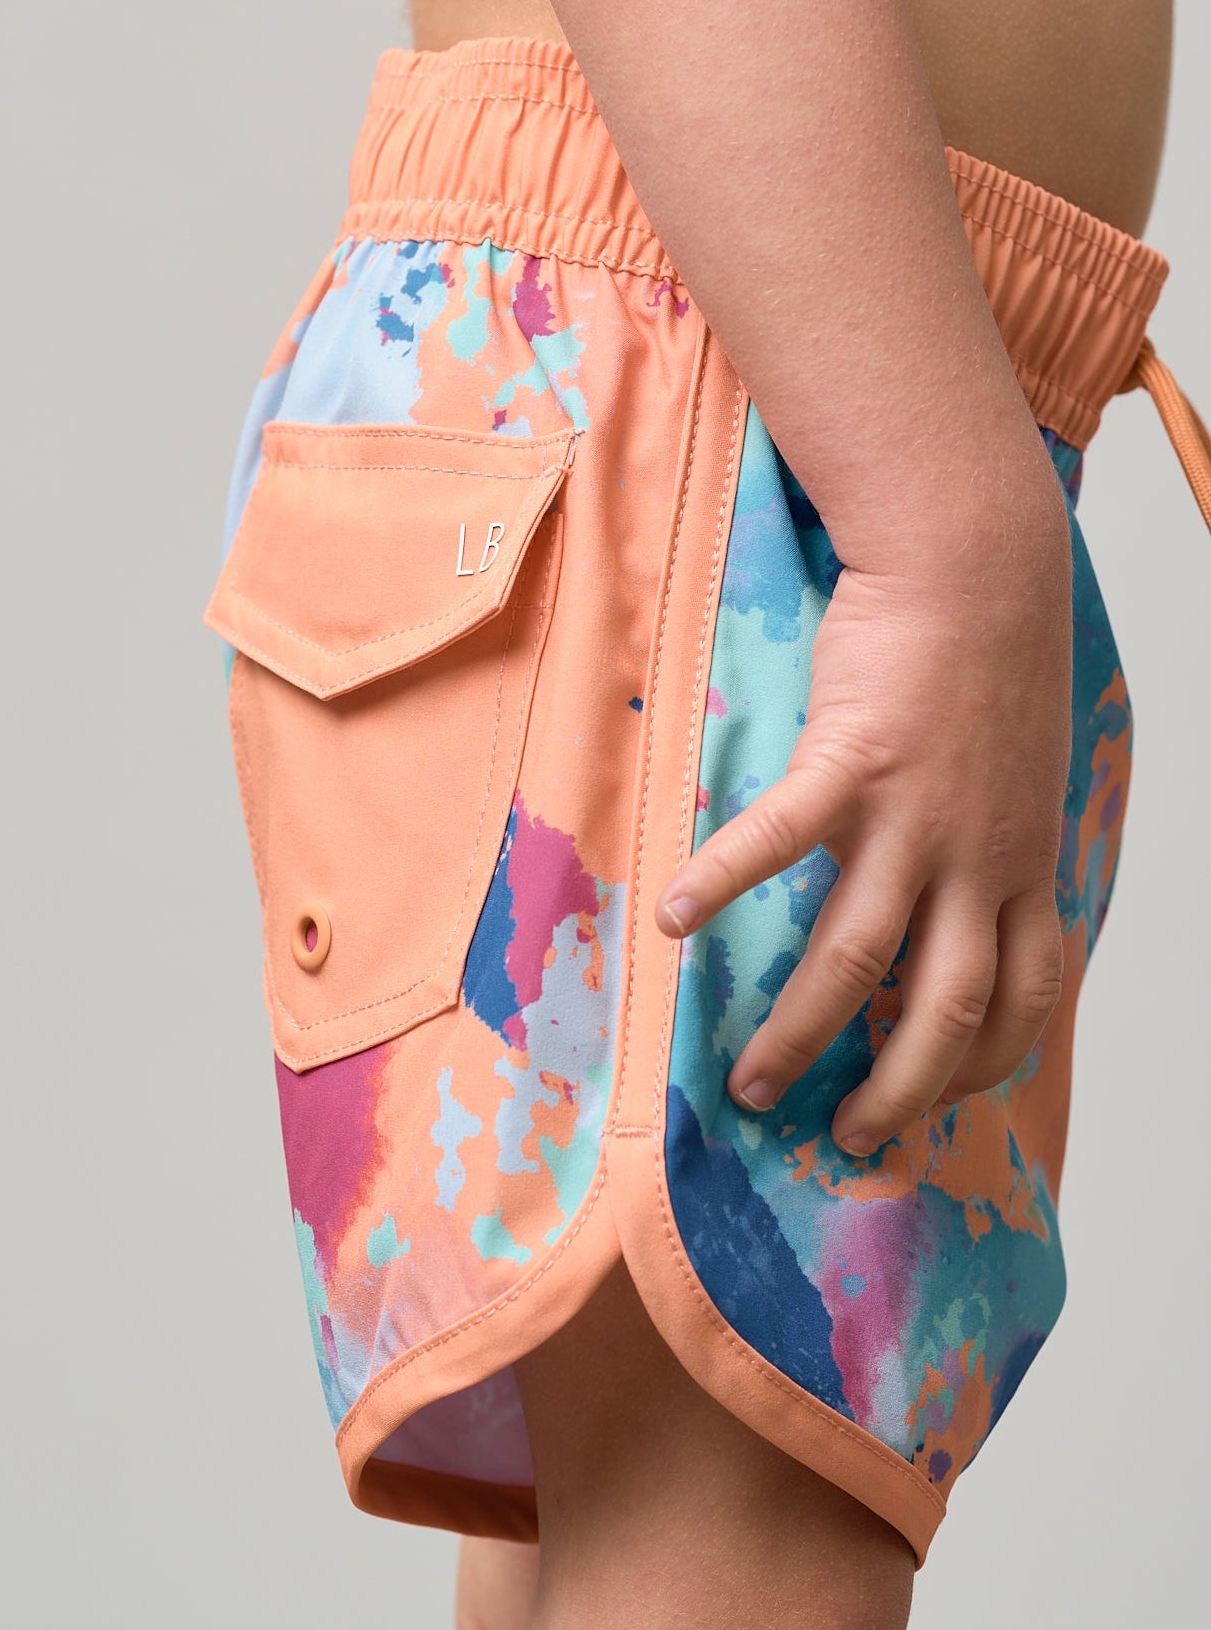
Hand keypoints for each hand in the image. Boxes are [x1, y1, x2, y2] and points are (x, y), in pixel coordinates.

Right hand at [654, 517, 1073, 1156]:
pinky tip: (673, 920)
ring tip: (748, 1079)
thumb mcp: (1020, 774)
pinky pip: (780, 839)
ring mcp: (915, 815)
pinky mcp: (852, 760)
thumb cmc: (987, 664)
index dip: (981, 1063)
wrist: (977, 563)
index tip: (937, 1096)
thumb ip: (995, 842)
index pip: (1023, 997)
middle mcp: (978, 858)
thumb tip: (961, 894)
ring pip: (857, 953)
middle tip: (846, 1135)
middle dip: (896, 1089)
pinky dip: (724, 881)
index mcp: (1024, 865)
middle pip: (944, 1006)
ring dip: (803, 1030)